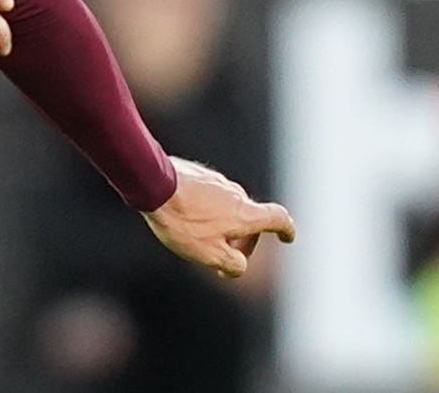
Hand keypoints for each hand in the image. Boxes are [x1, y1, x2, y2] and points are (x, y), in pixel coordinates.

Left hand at [142, 157, 295, 277]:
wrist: (152, 184)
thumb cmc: (182, 222)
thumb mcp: (210, 255)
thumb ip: (234, 264)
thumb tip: (239, 264)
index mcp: (245, 213)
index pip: (278, 218)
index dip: (286, 229)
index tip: (287, 236)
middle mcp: (235, 193)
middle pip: (250, 218)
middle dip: (243, 240)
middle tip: (224, 259)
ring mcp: (215, 181)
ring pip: (227, 207)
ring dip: (222, 225)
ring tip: (197, 239)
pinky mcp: (197, 174)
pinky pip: (208, 195)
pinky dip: (205, 210)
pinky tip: (184, 218)